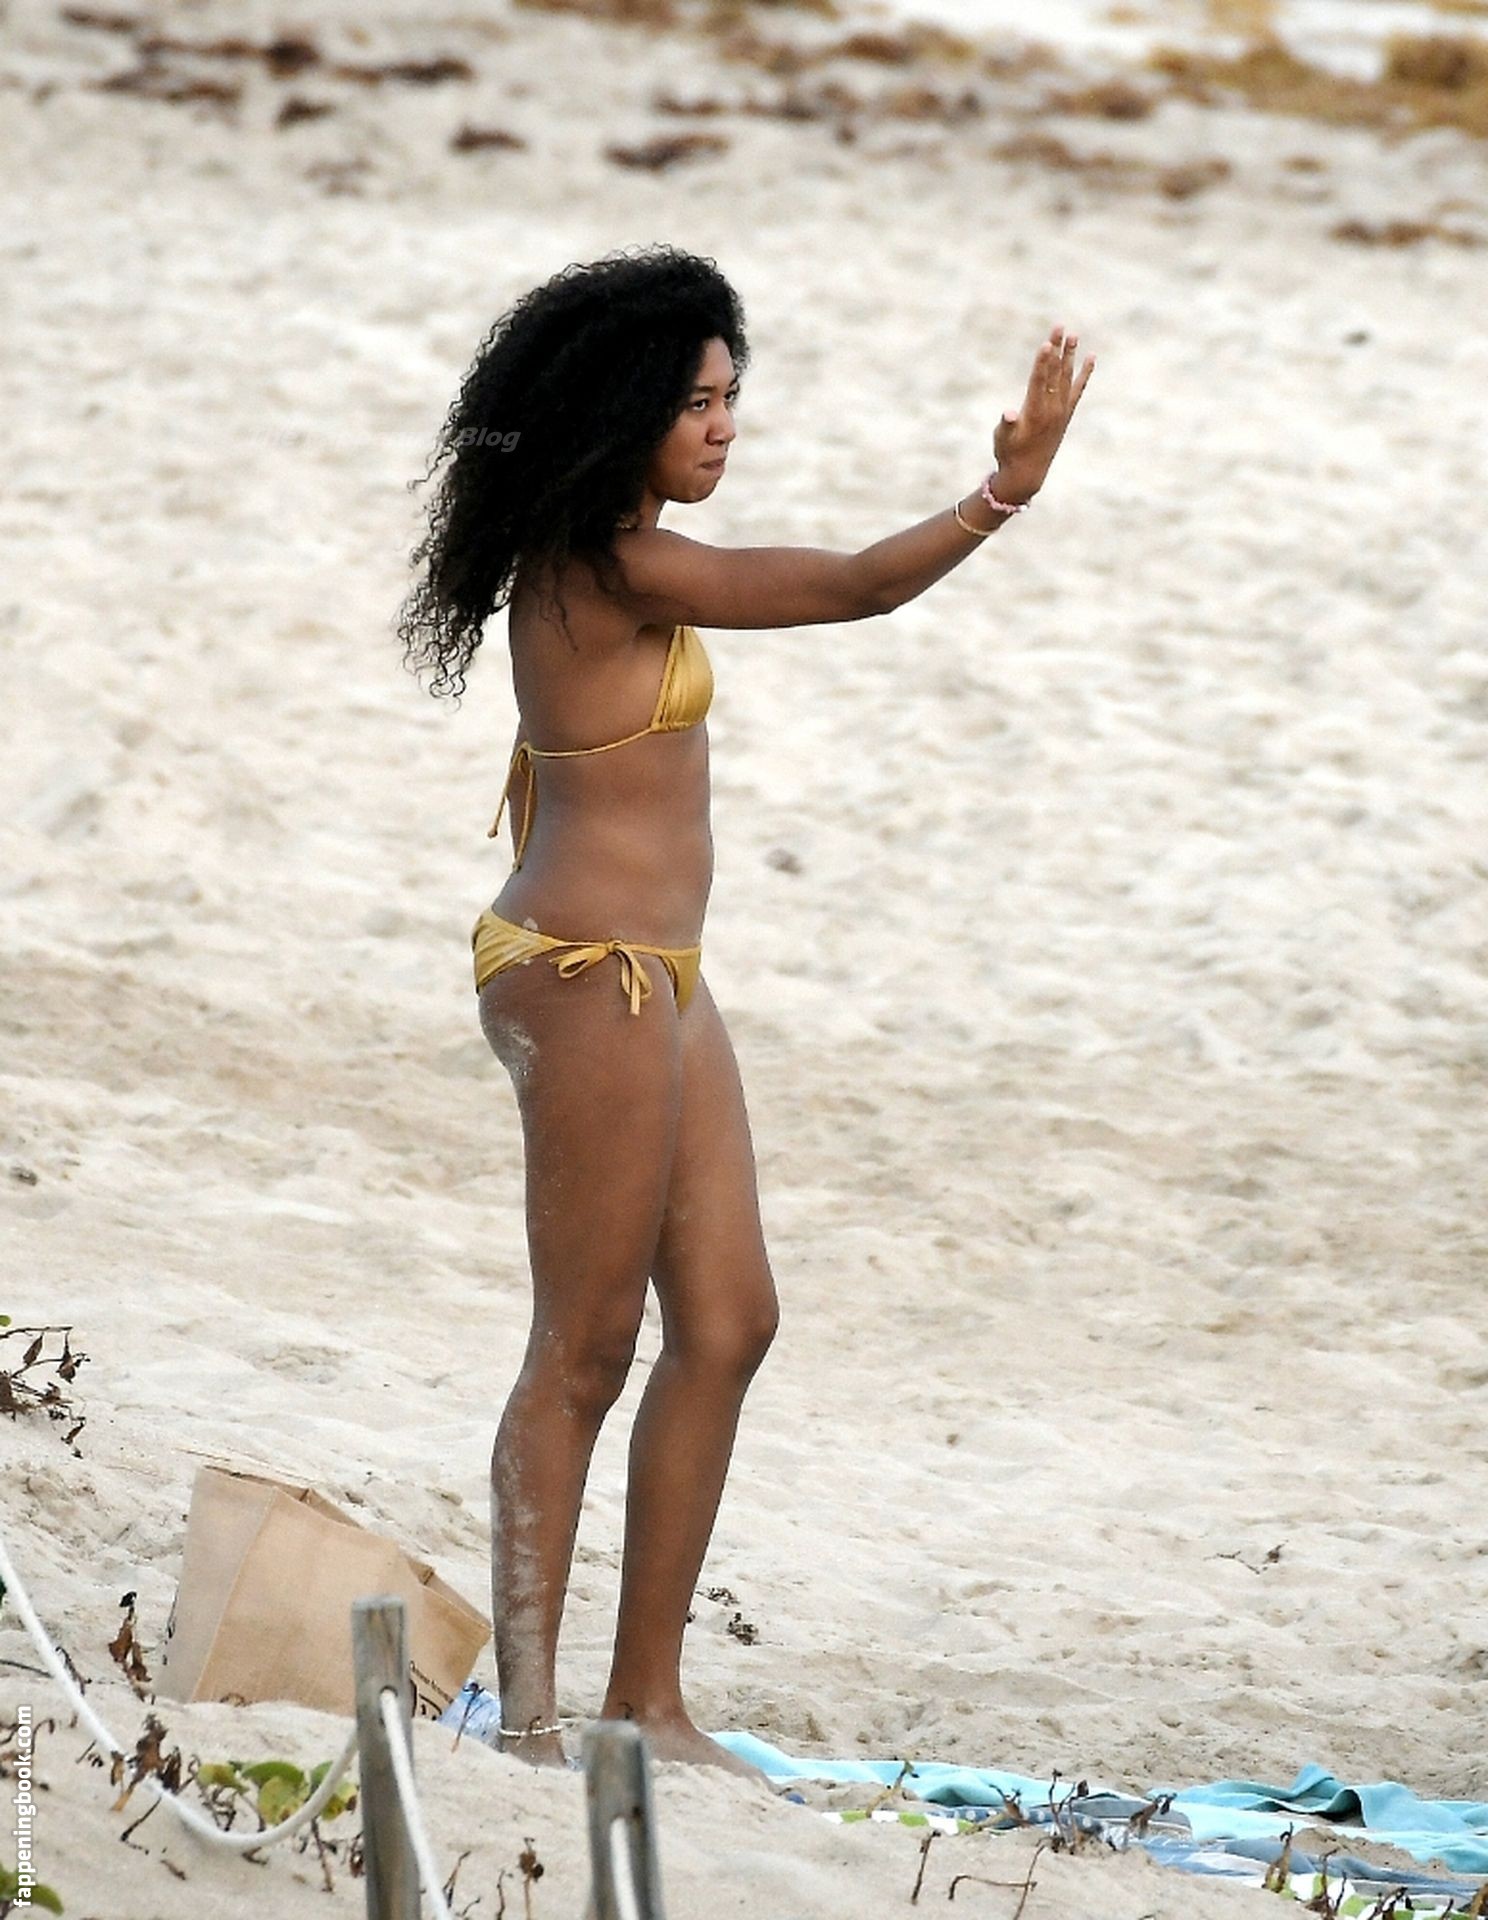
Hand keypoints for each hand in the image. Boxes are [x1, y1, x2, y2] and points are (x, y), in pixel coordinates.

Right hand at [990, 324, 1094, 504]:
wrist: (1028, 474)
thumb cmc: (1009, 454)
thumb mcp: (1002, 440)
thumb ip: (1007, 425)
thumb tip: (1010, 414)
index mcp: (1035, 412)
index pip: (1040, 381)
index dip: (1043, 361)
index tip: (1048, 343)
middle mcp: (1052, 409)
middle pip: (1055, 373)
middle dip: (1057, 349)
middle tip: (1060, 326)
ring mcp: (1061, 411)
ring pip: (1067, 377)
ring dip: (1070, 356)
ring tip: (1074, 335)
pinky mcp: (1066, 414)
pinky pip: (1078, 389)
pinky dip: (1084, 374)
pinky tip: (1090, 358)